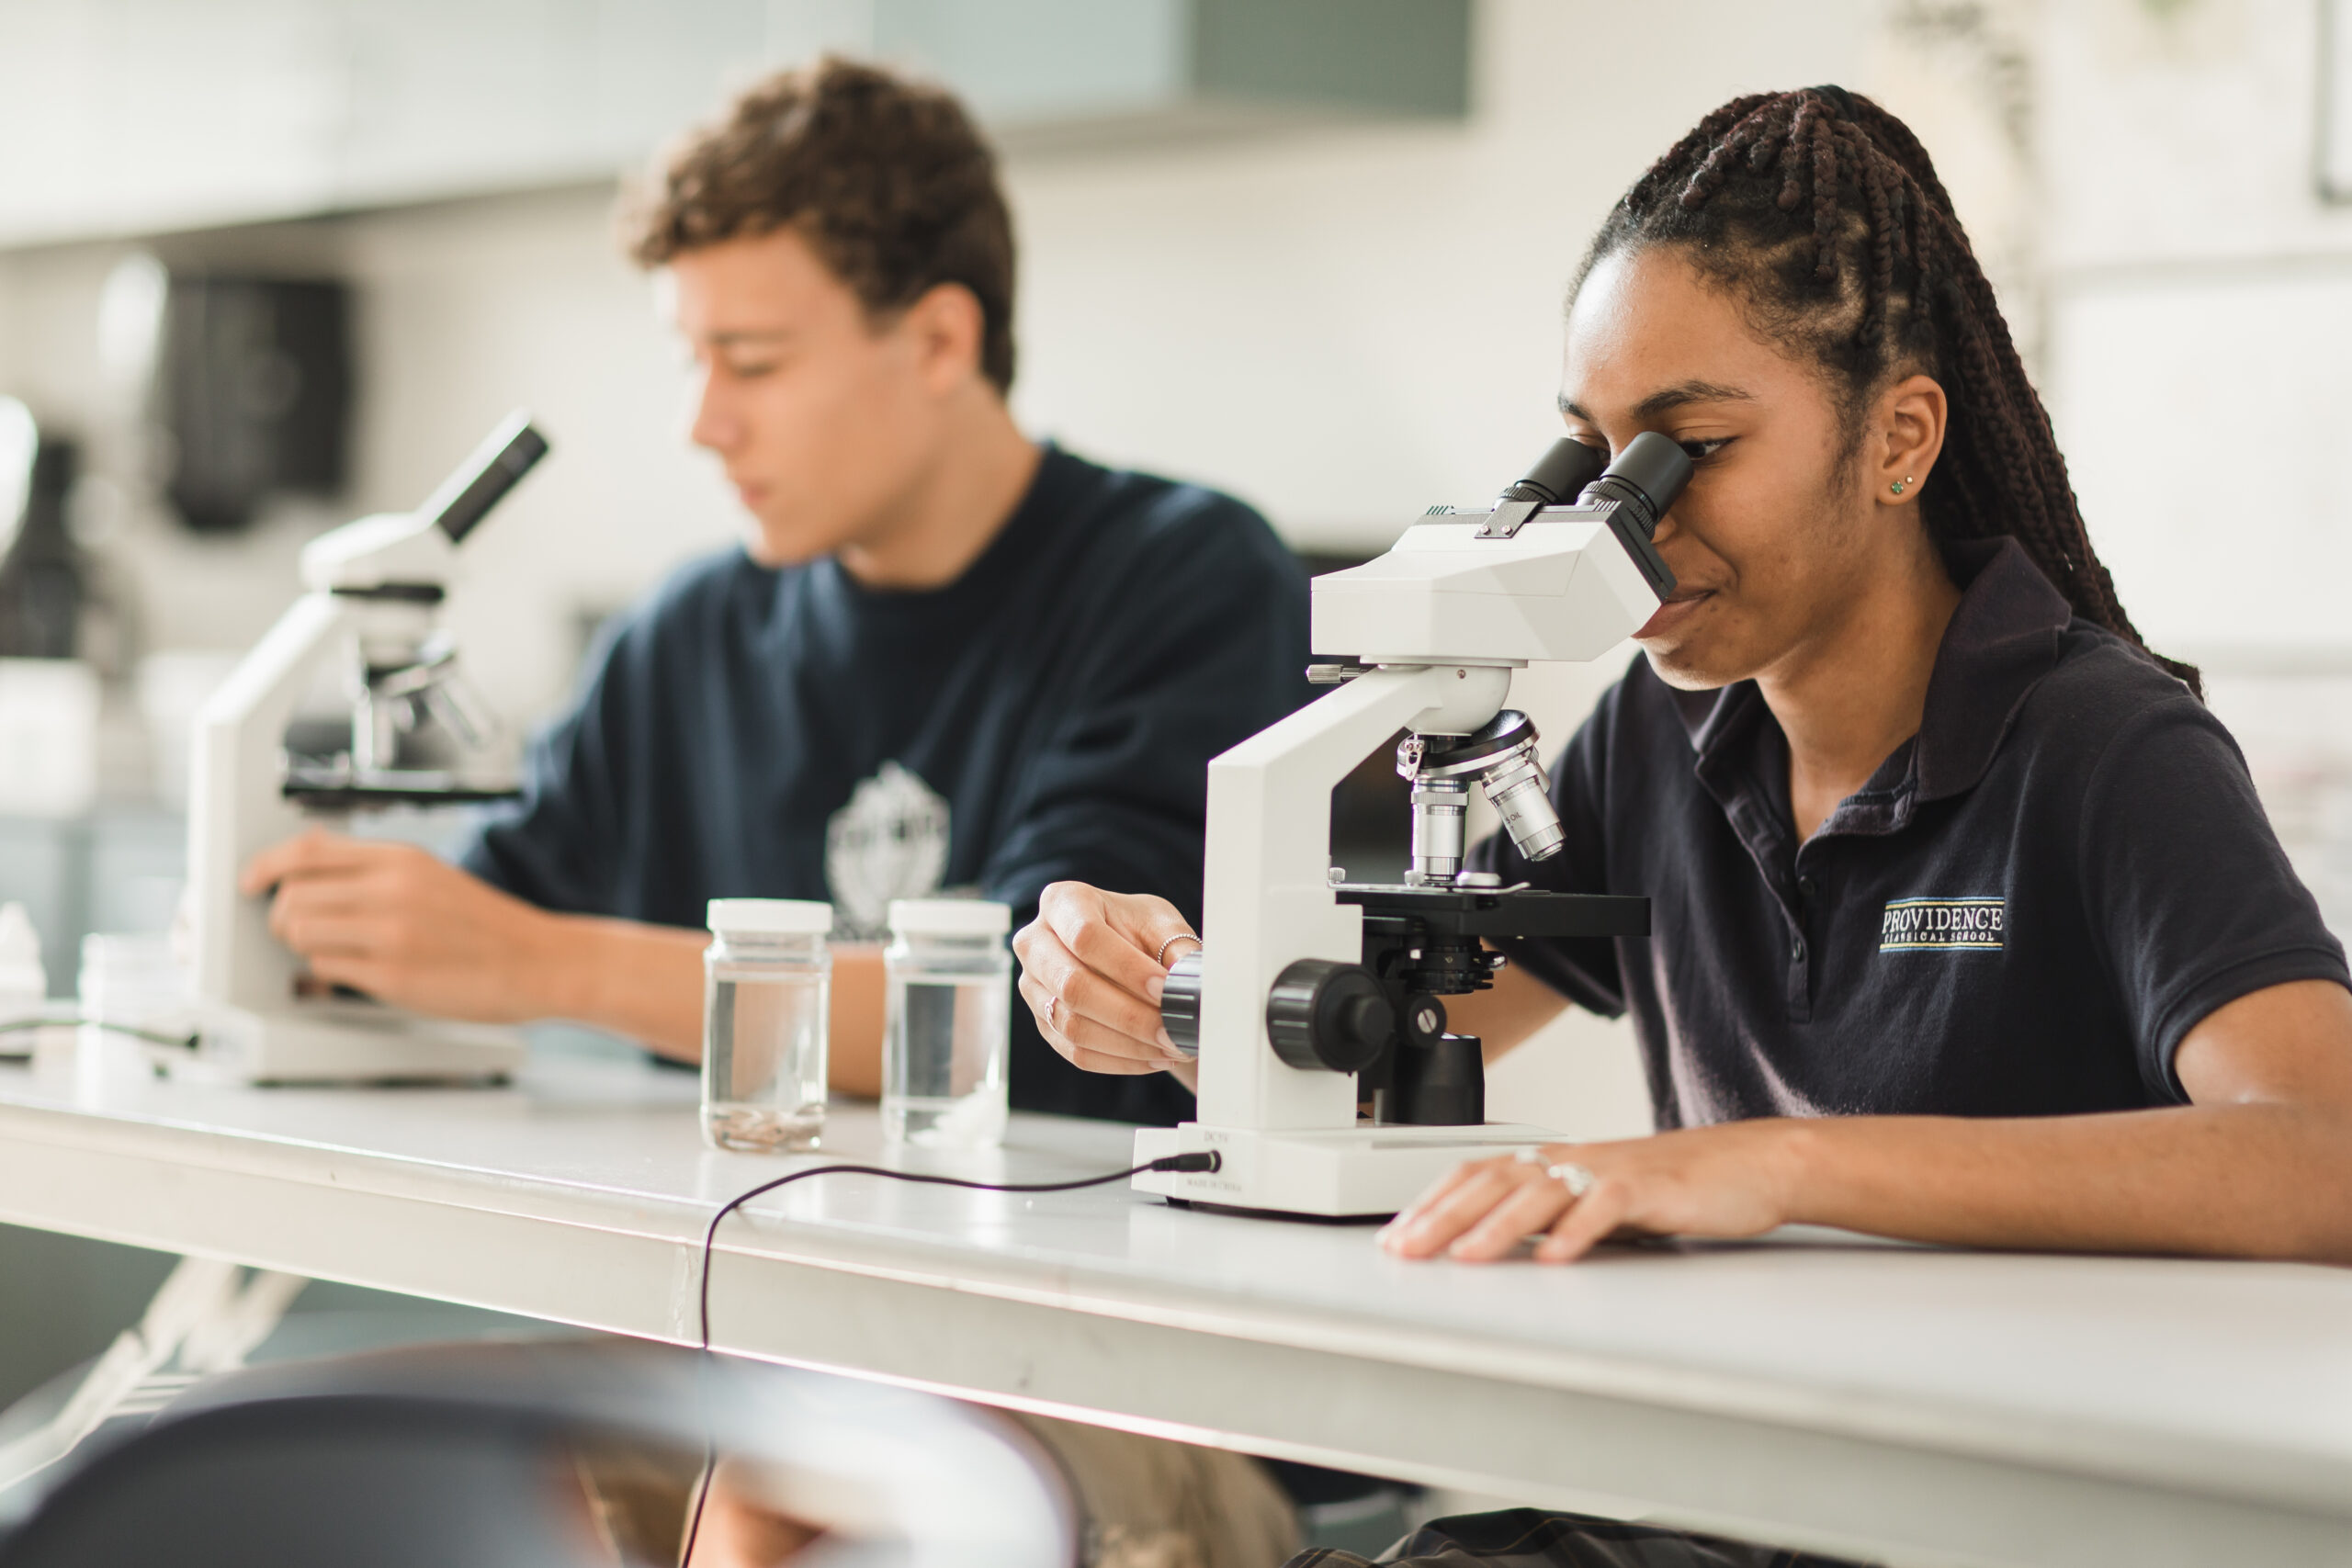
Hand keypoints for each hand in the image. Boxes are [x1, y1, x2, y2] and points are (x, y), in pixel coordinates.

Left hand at [239, 828, 559, 1022]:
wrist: (542, 962)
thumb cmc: (488, 927)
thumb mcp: (432, 877)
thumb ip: (375, 873)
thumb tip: (311, 873)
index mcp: (402, 860)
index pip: (308, 850)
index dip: (266, 866)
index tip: (250, 881)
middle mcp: (393, 890)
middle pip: (292, 895)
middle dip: (281, 916)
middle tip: (295, 928)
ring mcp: (391, 934)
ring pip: (299, 932)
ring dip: (301, 945)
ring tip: (328, 951)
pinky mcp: (392, 977)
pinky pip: (325, 969)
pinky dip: (325, 974)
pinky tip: (351, 973)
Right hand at [1012, 882, 1196, 1076]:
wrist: (1122, 951)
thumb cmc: (1137, 930)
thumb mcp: (1160, 923)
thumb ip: (1177, 948)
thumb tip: (1190, 981)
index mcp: (1062, 902)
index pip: (1086, 937)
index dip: (1126, 968)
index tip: (1164, 988)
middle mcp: (1035, 943)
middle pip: (1072, 986)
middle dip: (1129, 1015)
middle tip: (1172, 1029)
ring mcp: (1033, 987)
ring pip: (1072, 1026)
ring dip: (1127, 1044)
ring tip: (1170, 1045)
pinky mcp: (1043, 1023)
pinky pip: (1076, 1052)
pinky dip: (1120, 1060)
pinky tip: (1153, 1056)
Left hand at [1379, 1120, 1808, 1263]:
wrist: (1752, 1164)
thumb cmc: (1674, 1186)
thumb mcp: (1598, 1200)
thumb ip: (1550, 1217)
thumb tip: (1491, 1245)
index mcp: (1558, 1162)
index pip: (1480, 1174)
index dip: (1434, 1201)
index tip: (1397, 1234)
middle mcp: (1576, 1160)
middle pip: (1496, 1181)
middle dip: (1444, 1216)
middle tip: (1406, 1249)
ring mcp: (1613, 1170)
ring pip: (1543, 1192)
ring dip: (1499, 1227)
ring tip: (1465, 1257)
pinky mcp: (1653, 1188)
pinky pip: (1608, 1207)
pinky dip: (1578, 1233)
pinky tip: (1554, 1259)